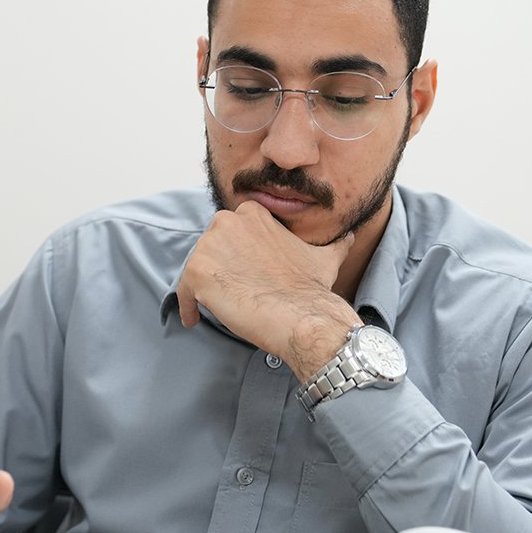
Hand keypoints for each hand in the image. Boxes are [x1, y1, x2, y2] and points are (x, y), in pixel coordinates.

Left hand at [175, 201, 358, 379]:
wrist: (302, 315)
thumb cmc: (311, 288)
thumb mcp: (324, 257)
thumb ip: (333, 244)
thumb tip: (348, 237)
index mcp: (251, 214)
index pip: (230, 234)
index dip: (235, 256)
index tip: (243, 275)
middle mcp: (226, 222)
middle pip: (210, 249)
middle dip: (218, 269)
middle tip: (231, 292)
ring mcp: (209, 246)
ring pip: (196, 269)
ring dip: (202, 288)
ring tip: (217, 308)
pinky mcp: (196, 273)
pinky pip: (183, 291)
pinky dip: (187, 306)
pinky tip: (194, 319)